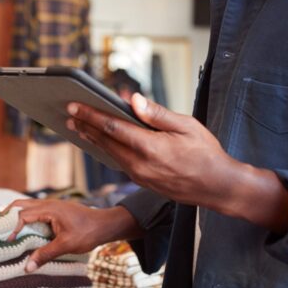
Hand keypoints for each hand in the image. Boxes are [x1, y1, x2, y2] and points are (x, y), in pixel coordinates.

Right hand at [3, 199, 140, 271]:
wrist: (105, 225)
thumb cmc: (87, 233)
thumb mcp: (66, 245)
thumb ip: (45, 254)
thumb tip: (27, 267)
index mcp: (49, 209)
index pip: (23, 215)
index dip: (13, 227)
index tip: (7, 241)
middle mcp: (49, 204)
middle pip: (21, 204)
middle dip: (8, 214)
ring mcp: (52, 206)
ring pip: (28, 206)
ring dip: (17, 215)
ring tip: (7, 229)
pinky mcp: (56, 210)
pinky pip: (36, 211)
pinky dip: (27, 217)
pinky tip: (25, 229)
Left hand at [68, 94, 287, 231]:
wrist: (218, 188)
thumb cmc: (207, 153)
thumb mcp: (187, 126)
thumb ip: (158, 114)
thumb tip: (132, 99)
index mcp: (151, 147)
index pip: (113, 127)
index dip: (91, 115)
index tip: (74, 106)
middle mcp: (141, 164)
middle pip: (106, 141)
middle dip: (85, 126)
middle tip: (68, 113)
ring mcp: (140, 176)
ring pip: (110, 153)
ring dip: (93, 138)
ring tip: (78, 126)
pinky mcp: (143, 181)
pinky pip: (119, 162)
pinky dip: (107, 149)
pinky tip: (101, 141)